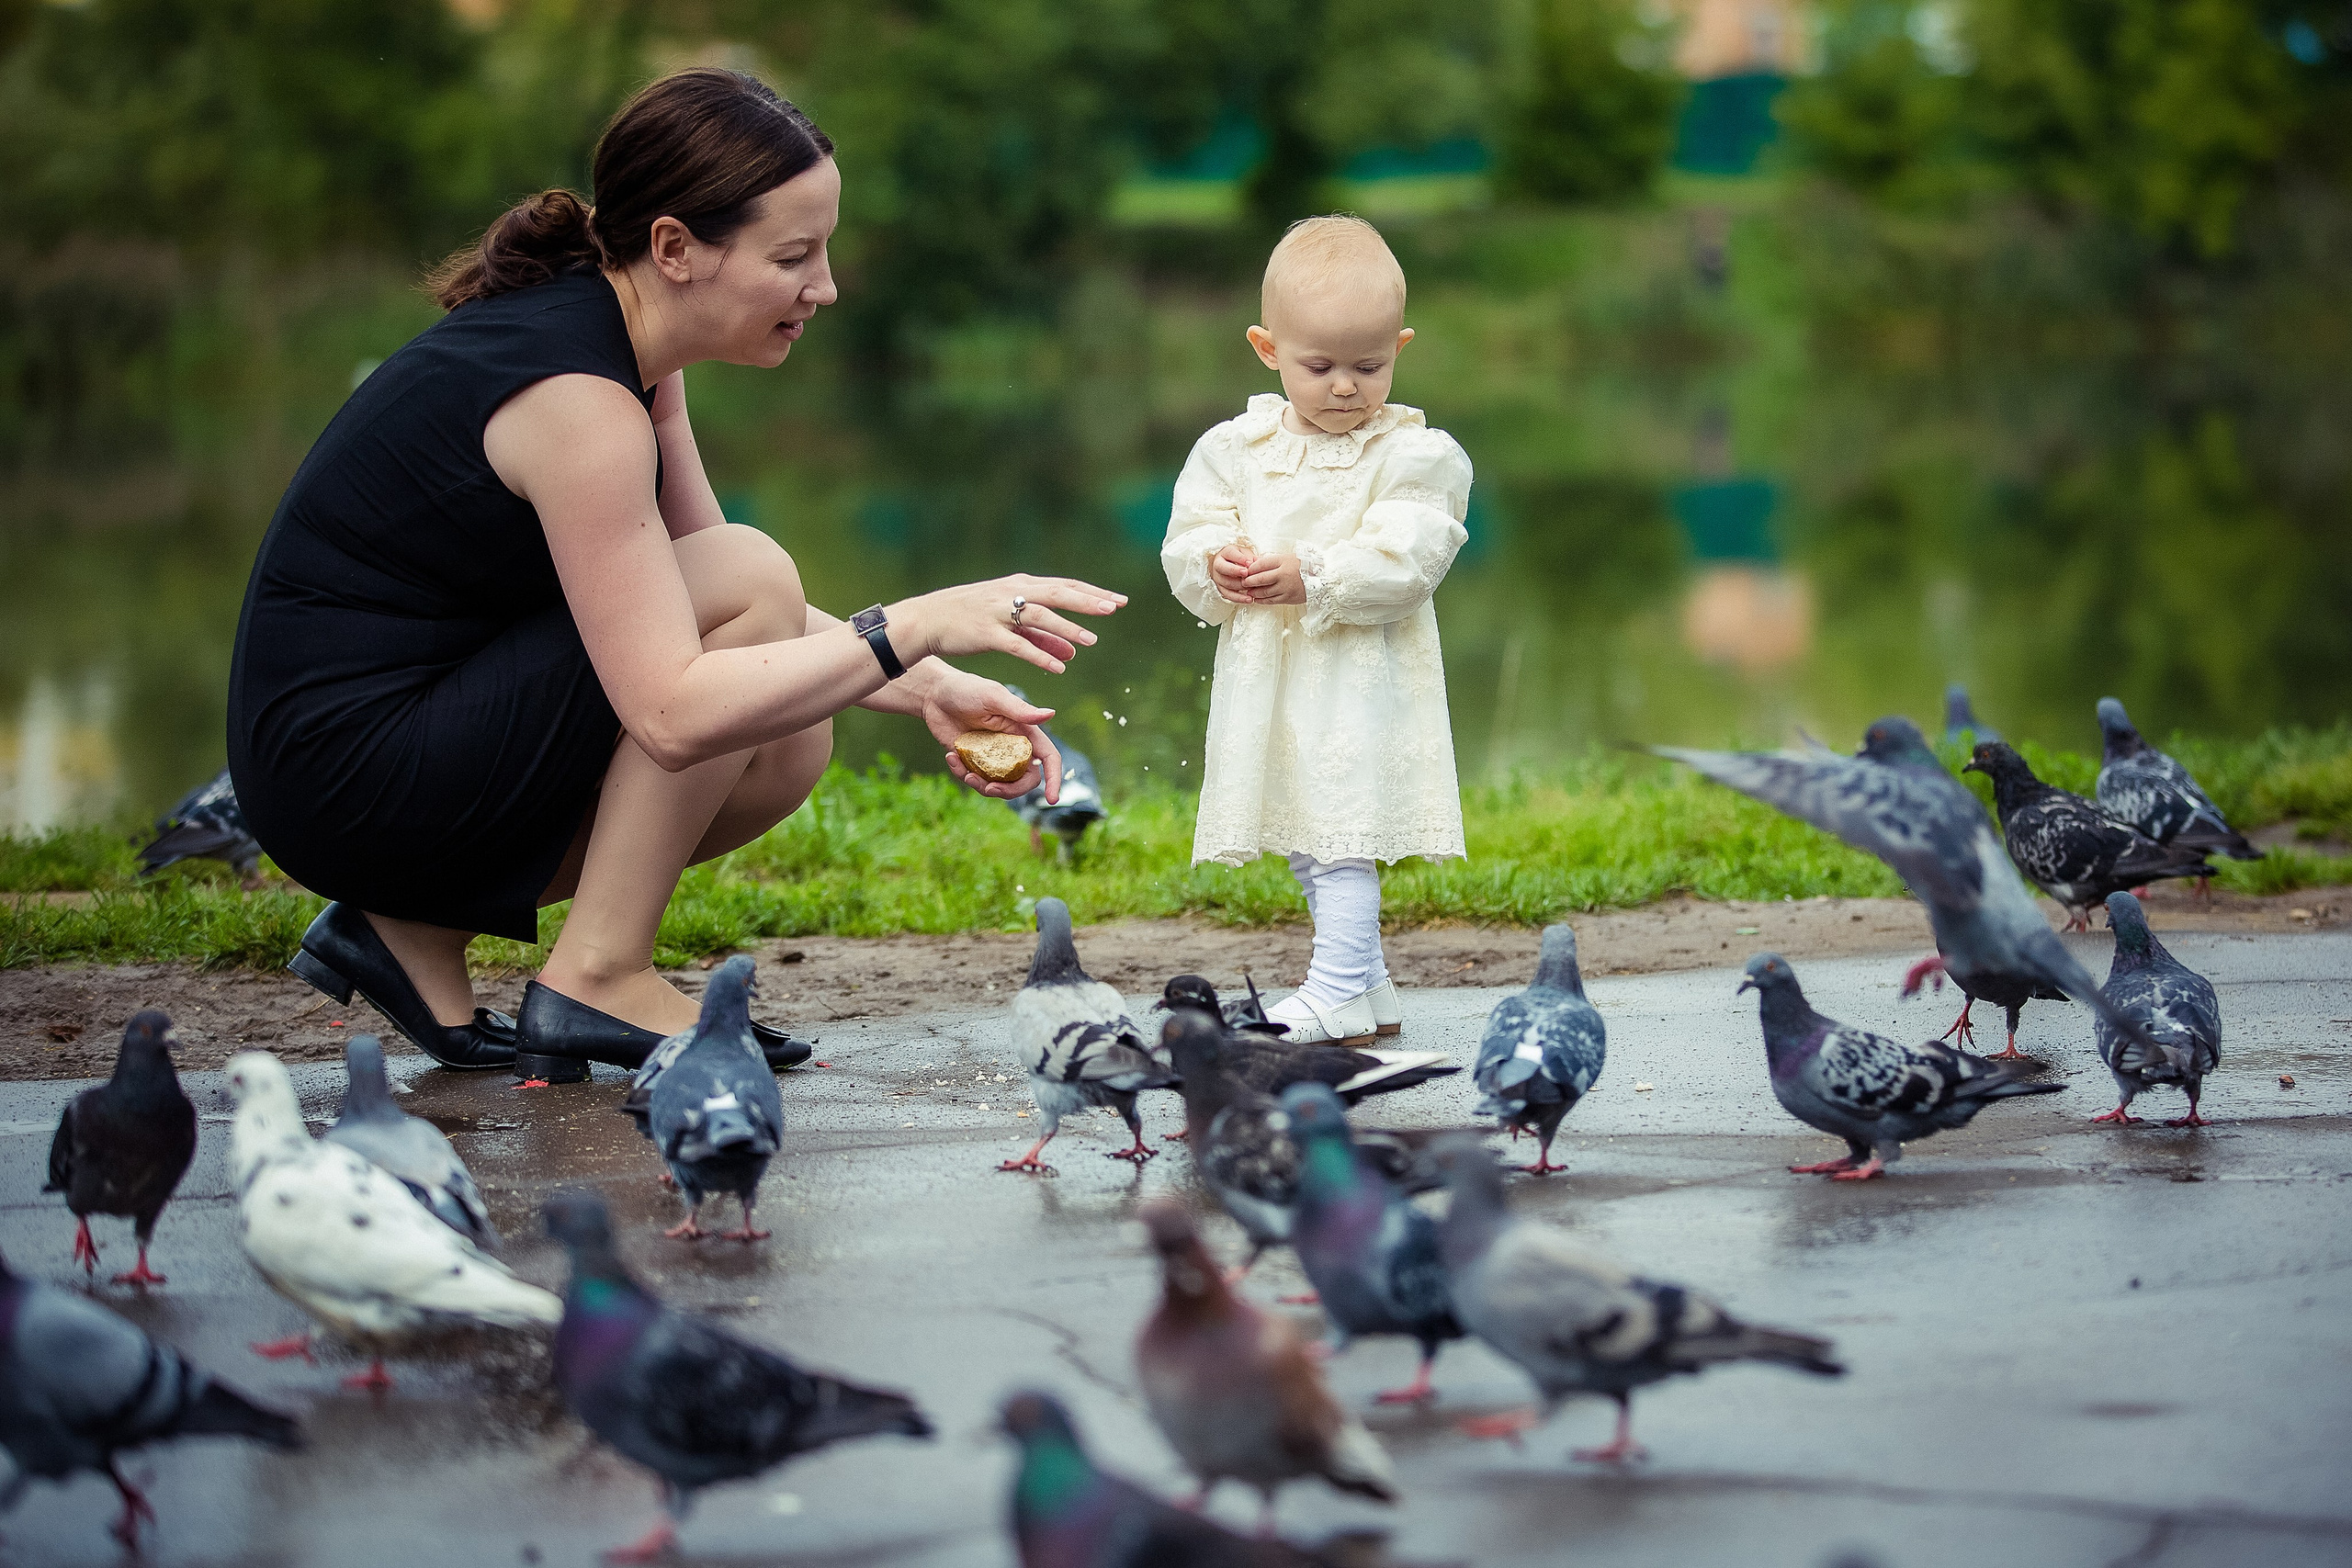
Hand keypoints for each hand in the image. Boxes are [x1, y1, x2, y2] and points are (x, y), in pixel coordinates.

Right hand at [892, 575, 1125, 674]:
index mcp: (1020, 586)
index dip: (1092, 592)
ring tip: (1091, 642)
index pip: (1064, 586)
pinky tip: (1058, 667)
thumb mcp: (1009, 623)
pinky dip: (1039, 654)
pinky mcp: (985, 633)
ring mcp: (998, 612)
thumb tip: (1074, 652)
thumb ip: (1043, 637)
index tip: (1119, 600)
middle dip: (1087, 600)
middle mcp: (1011, 593)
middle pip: (1057, 594)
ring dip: (1066, 628)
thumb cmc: (971, 618)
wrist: (929, 620)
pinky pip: (1017, 644)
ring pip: (1038, 616)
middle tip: (1115, 607)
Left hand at [921, 669, 1062, 800]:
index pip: (1048, 757)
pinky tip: (950, 758)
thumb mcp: (992, 696)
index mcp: (1024, 731)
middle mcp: (1013, 747)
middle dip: (1010, 790)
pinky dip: (963, 775)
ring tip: (966, 774)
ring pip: (1000, 786)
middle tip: (990, 789)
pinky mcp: (973, 763)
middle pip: (1025, 780)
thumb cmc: (966, 689)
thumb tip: (1051, 714)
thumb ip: (1020, 709)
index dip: (1054, 778)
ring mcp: (993, 757)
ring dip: (983, 787)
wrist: (934, 695)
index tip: (1052, 800)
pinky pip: (975, 780)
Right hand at [1210, 544, 1257, 604]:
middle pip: (1223, 568)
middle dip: (1235, 571)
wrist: (1231, 565)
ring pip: (1226, 583)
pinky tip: (1249, 599)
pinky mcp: (1221, 589)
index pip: (1230, 553)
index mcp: (1225, 553)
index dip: (1240, 559)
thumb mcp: (1246, 553)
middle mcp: (1218, 565)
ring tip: (1251, 587)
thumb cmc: (1241, 558)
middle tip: (1246, 574)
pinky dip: (1239, 598)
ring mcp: (1218, 578)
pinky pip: (1228, 595)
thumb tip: (1257, 562)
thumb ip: (1251, 558)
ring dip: (1239, 586)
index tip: (1249, 563)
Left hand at [1237, 552, 1305, 605]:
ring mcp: (1286, 588)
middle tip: (1243, 581)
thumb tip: (1254, 562)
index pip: (1261, 564)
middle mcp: (1284, 575)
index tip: (1246, 570)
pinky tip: (1257, 598)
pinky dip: (1261, 600)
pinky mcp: (1288, 598)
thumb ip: (1272, 560)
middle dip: (1248, 581)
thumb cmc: (1304, 565)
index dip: (1251, 568)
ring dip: (1253, 592)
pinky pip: (1271, 601)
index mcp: (1284, 561)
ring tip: (1248, 590)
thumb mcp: (1288, 557)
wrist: (1321, 578)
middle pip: (1260, 579)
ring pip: (1264, 591)